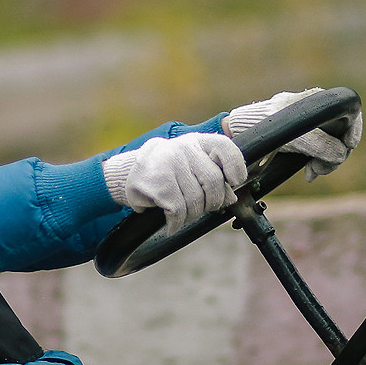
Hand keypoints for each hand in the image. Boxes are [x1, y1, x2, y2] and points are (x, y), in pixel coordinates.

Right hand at [103, 132, 247, 234]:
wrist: (130, 172)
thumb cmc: (169, 170)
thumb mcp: (192, 165)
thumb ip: (214, 176)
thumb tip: (231, 197)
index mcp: (197, 141)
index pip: (224, 147)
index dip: (235, 167)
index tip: (233, 182)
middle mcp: (183, 148)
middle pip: (213, 181)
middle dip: (212, 202)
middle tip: (204, 207)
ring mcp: (169, 163)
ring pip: (196, 200)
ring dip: (192, 215)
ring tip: (183, 214)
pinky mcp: (157, 183)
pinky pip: (178, 210)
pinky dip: (177, 222)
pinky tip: (172, 222)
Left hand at [223, 88, 363, 180]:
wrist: (237, 136)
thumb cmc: (260, 130)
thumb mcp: (295, 138)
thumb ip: (321, 145)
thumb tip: (341, 154)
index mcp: (312, 100)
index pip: (346, 110)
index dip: (354, 129)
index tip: (348, 146)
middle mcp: (312, 111)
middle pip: (341, 132)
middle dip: (336, 154)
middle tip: (320, 169)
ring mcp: (308, 125)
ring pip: (333, 145)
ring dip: (326, 162)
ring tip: (312, 172)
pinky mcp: (303, 140)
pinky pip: (321, 153)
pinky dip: (319, 164)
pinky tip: (309, 172)